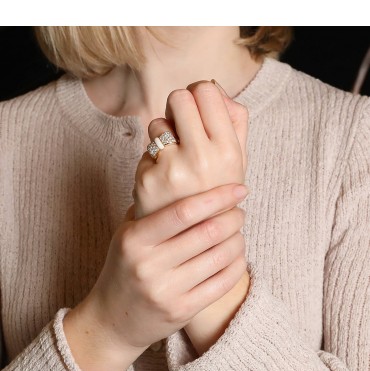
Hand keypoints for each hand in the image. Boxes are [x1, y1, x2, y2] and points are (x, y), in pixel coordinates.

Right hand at [63, 183, 247, 370]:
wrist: (113, 320)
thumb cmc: (124, 269)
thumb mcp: (126, 235)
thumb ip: (150, 210)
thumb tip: (186, 182)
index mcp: (134, 239)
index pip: (183, 212)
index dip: (216, 197)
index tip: (238, 189)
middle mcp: (148, 265)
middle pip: (207, 232)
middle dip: (233, 217)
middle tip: (239, 212)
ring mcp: (166, 291)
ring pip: (219, 257)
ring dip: (238, 240)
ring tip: (238, 233)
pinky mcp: (182, 311)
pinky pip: (222, 284)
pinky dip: (237, 266)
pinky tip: (237, 256)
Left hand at [133, 80, 247, 218]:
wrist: (193, 240)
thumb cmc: (216, 194)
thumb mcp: (238, 160)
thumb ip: (234, 120)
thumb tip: (212, 86)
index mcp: (228, 151)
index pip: (205, 90)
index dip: (199, 95)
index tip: (198, 109)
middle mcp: (200, 159)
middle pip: (178, 98)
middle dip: (178, 109)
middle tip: (183, 128)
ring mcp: (170, 170)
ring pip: (157, 124)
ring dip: (164, 137)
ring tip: (176, 162)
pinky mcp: (146, 181)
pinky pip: (145, 150)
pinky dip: (153, 161)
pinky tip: (164, 181)